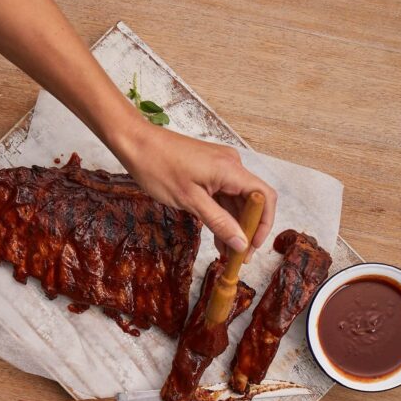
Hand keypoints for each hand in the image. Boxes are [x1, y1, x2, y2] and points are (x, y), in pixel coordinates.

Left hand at [114, 121, 276, 257]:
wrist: (136, 143)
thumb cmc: (158, 167)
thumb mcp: (189, 200)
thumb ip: (218, 222)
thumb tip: (240, 244)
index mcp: (230, 169)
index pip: (264, 197)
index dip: (264, 224)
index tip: (252, 247)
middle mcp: (231, 166)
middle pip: (252, 201)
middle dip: (247, 230)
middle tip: (238, 258)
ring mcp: (219, 168)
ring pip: (236, 201)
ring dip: (234, 226)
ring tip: (227, 254)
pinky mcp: (208, 171)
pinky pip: (222, 196)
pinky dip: (222, 216)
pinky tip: (218, 237)